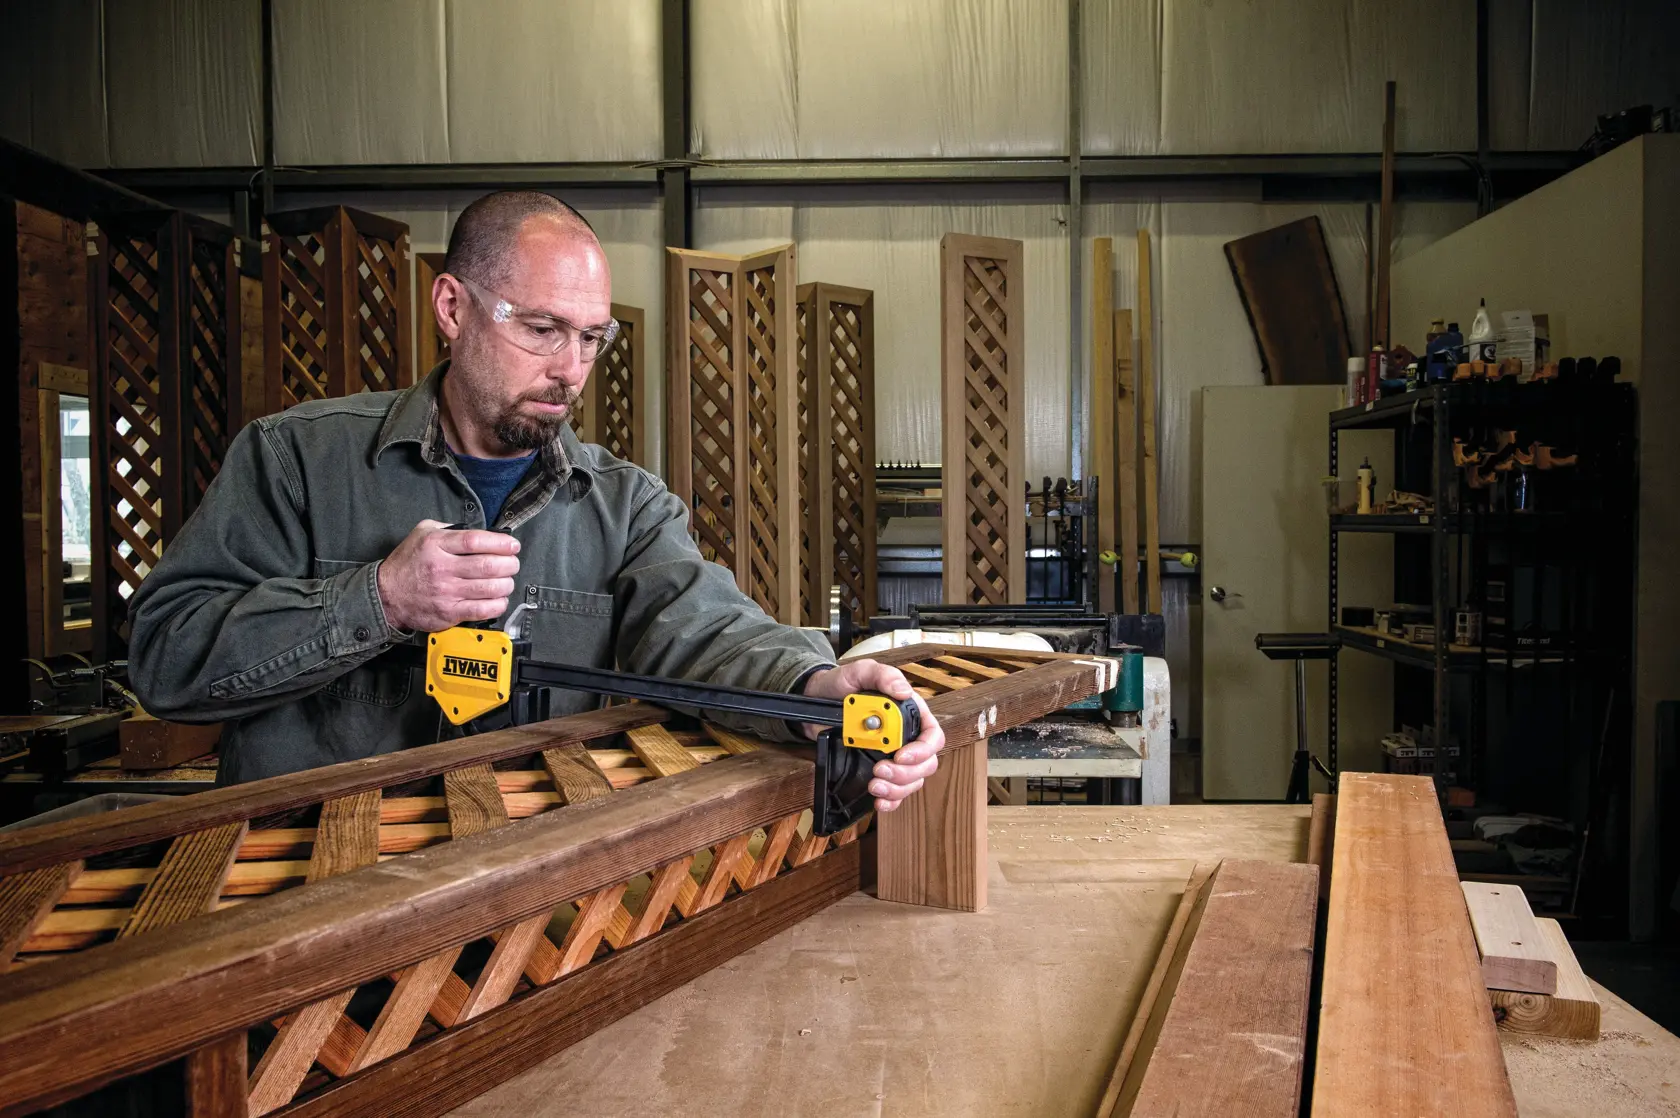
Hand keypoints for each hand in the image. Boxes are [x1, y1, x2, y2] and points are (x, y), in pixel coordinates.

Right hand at [376, 519, 520, 632]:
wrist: (386, 595)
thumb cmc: (407, 563)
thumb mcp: (422, 533)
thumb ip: (449, 529)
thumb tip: (480, 532)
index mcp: (436, 545)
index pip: (476, 541)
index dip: (500, 543)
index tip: (512, 545)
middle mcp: (442, 568)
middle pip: (488, 565)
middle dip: (509, 564)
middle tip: (513, 563)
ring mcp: (447, 592)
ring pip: (490, 588)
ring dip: (506, 584)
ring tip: (507, 580)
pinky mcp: (449, 612)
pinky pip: (482, 609)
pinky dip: (498, 604)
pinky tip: (499, 598)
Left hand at [802, 659, 942, 813]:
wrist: (816, 700)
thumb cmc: (842, 684)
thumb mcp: (861, 672)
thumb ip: (883, 676)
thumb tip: (904, 691)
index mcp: (910, 713)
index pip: (932, 736)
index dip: (923, 750)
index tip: (901, 755)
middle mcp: (906, 737)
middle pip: (925, 764)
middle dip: (906, 773)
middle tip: (880, 770)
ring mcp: (893, 755)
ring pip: (912, 781)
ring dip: (897, 788)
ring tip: (875, 786)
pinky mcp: (877, 768)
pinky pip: (895, 792)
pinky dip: (891, 801)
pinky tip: (879, 800)